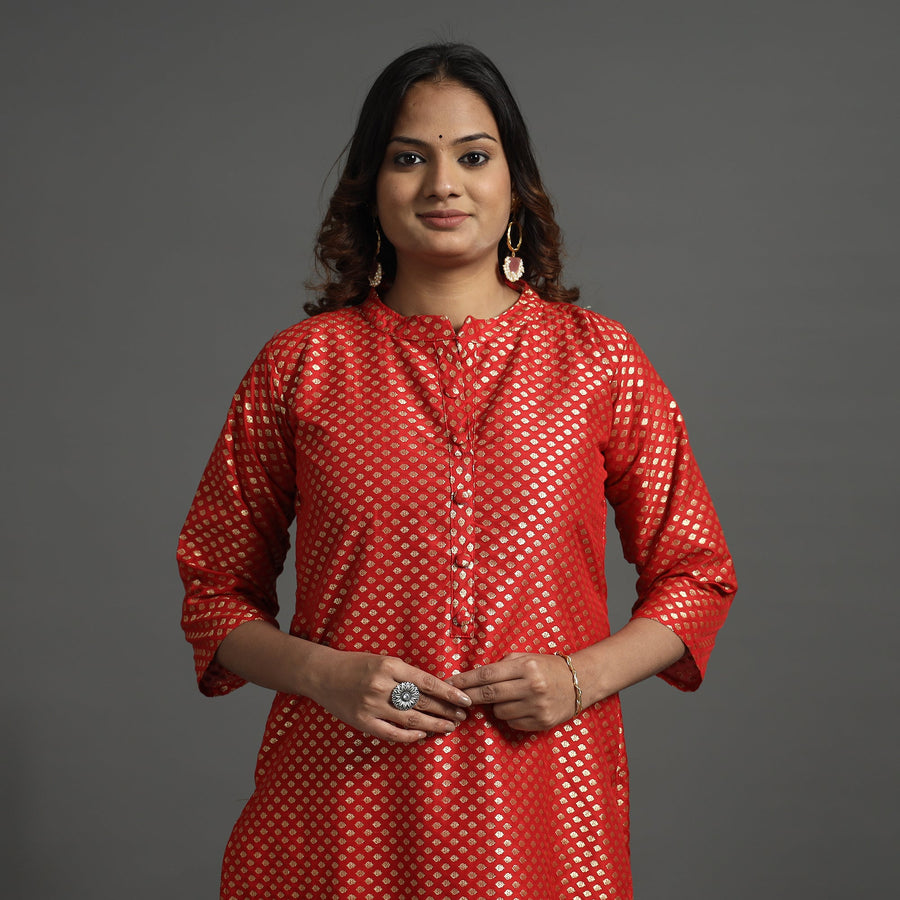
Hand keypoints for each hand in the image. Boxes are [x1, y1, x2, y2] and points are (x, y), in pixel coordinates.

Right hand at [307, 650, 472, 743]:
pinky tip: (421, 736)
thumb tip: (435, 689)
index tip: (465, 700)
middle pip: (422, 702)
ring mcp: (371, 705)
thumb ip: (405, 674)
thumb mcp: (382, 660)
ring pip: (411, 720)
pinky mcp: (362, 721)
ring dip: (433, 725)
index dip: (449, 693)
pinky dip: (408, 736)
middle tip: (462, 716)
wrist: (322, 673)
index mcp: (390, 666)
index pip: (427, 682)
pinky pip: (390, 733)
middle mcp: (382, 685)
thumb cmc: (356, 664)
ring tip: (449, 727)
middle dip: (446, 711)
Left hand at [447, 652, 576, 731]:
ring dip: (495, 706)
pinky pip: (512, 722)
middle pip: (488, 694)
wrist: (580, 682)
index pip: (487, 674)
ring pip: (499, 711)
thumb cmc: (548, 667)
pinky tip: (520, 706)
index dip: (465, 680)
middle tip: (454, 697)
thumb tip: (473, 677)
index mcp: (526, 667)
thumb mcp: (526, 657)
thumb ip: (502, 665)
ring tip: (507, 697)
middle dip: (468, 696)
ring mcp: (537, 706)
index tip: (449, 682)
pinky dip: (510, 715)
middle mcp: (532, 687)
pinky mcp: (542, 722)